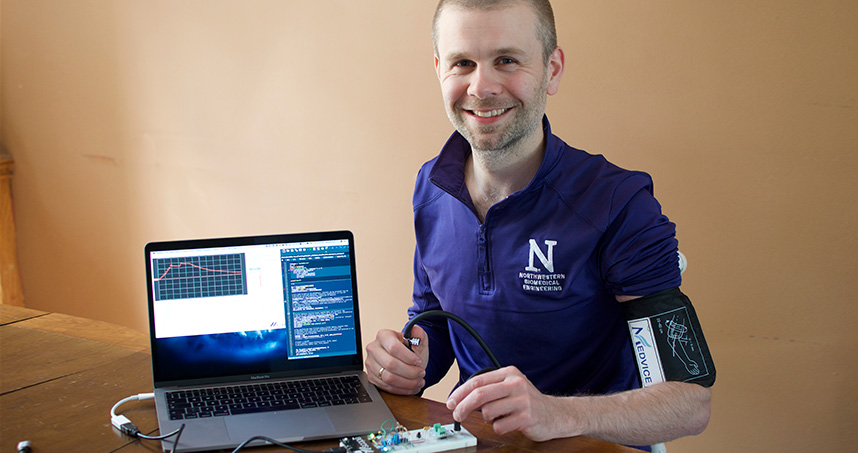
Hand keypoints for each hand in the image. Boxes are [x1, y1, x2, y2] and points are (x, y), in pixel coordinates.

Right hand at [365, 326, 428, 394]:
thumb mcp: (418, 339)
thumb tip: (416, 331)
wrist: (406, 360)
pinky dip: (402, 389)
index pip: (393, 347)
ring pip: (388, 378)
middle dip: (410, 371)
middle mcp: (374, 348)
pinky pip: (387, 387)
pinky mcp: (372, 377)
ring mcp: (371, 364)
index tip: (419, 362)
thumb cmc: (410, 349)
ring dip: (407, 382)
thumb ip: (419, 334)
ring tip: (419, 381)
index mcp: (383, 335)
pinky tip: (412, 386)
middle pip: (391, 364)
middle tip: (421, 373)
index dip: (408, 357)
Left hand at [446, 366, 576, 441]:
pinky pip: (499, 426)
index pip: (477, 381)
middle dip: (463, 407)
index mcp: (509, 373)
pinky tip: (510, 423)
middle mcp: (516, 383)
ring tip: (501, 417)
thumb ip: (489, 388)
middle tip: (457, 415)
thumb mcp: (510, 387)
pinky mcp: (527, 417)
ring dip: (488, 419)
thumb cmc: (527, 401)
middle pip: (479, 395)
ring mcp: (523, 400)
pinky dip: (499, 428)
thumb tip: (459, 398)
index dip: (460, 393)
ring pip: (488, 412)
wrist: (555, 414)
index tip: (450, 402)